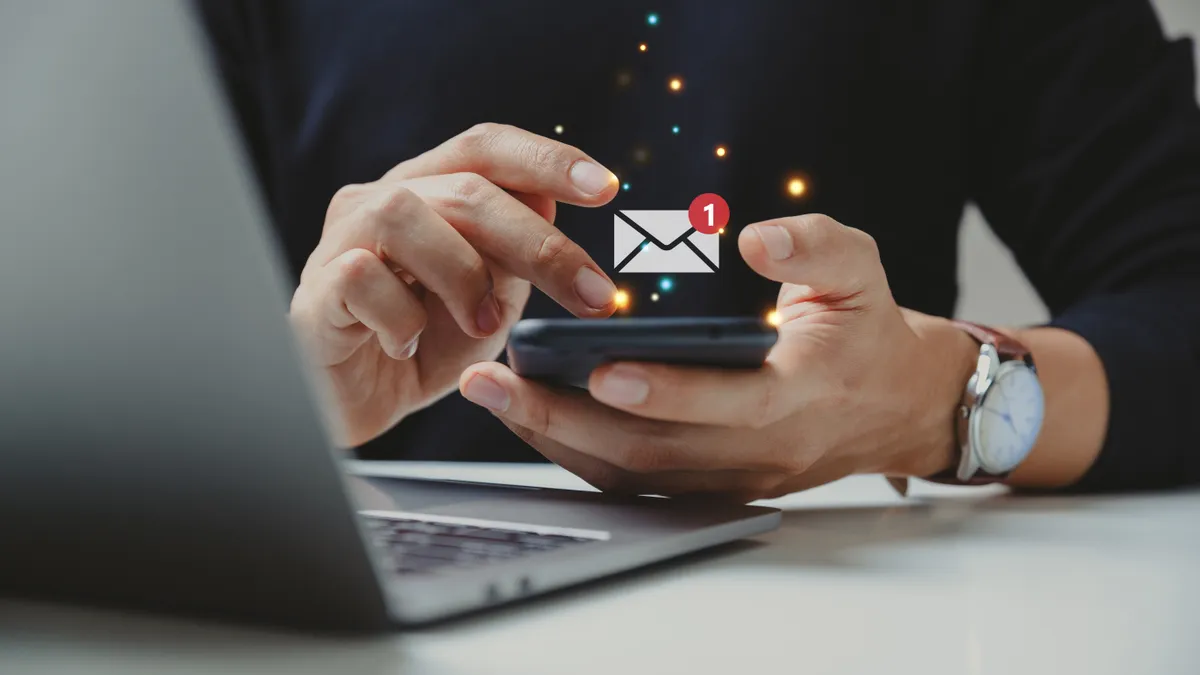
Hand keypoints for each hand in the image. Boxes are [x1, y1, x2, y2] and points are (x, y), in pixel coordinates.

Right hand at [289, 124, 619, 446]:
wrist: (356, 405)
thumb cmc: (422, 344)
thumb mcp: (488, 298)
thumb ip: (514, 254)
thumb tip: (551, 203)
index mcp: (427, 190)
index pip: (485, 148)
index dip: (546, 158)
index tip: (607, 188)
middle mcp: (379, 200)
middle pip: (464, 189)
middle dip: (539, 243)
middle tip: (593, 296)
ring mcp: (340, 241)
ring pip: (403, 213)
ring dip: (463, 274)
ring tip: (484, 324)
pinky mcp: (314, 291)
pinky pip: (360, 277)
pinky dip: (401, 318)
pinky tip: (409, 347)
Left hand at [458, 214, 977, 501]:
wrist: (893, 407)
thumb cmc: (866, 331)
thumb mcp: (861, 272)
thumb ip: (815, 248)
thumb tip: (756, 237)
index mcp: (803, 395)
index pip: (733, 405)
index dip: (669, 392)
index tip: (602, 369)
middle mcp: (762, 452)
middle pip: (655, 451)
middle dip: (566, 419)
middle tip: (494, 382)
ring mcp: (732, 478)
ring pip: (634, 474)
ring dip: (555, 439)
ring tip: (492, 395)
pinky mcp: (708, 486)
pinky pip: (633, 480)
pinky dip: (575, 453)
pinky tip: (528, 417)